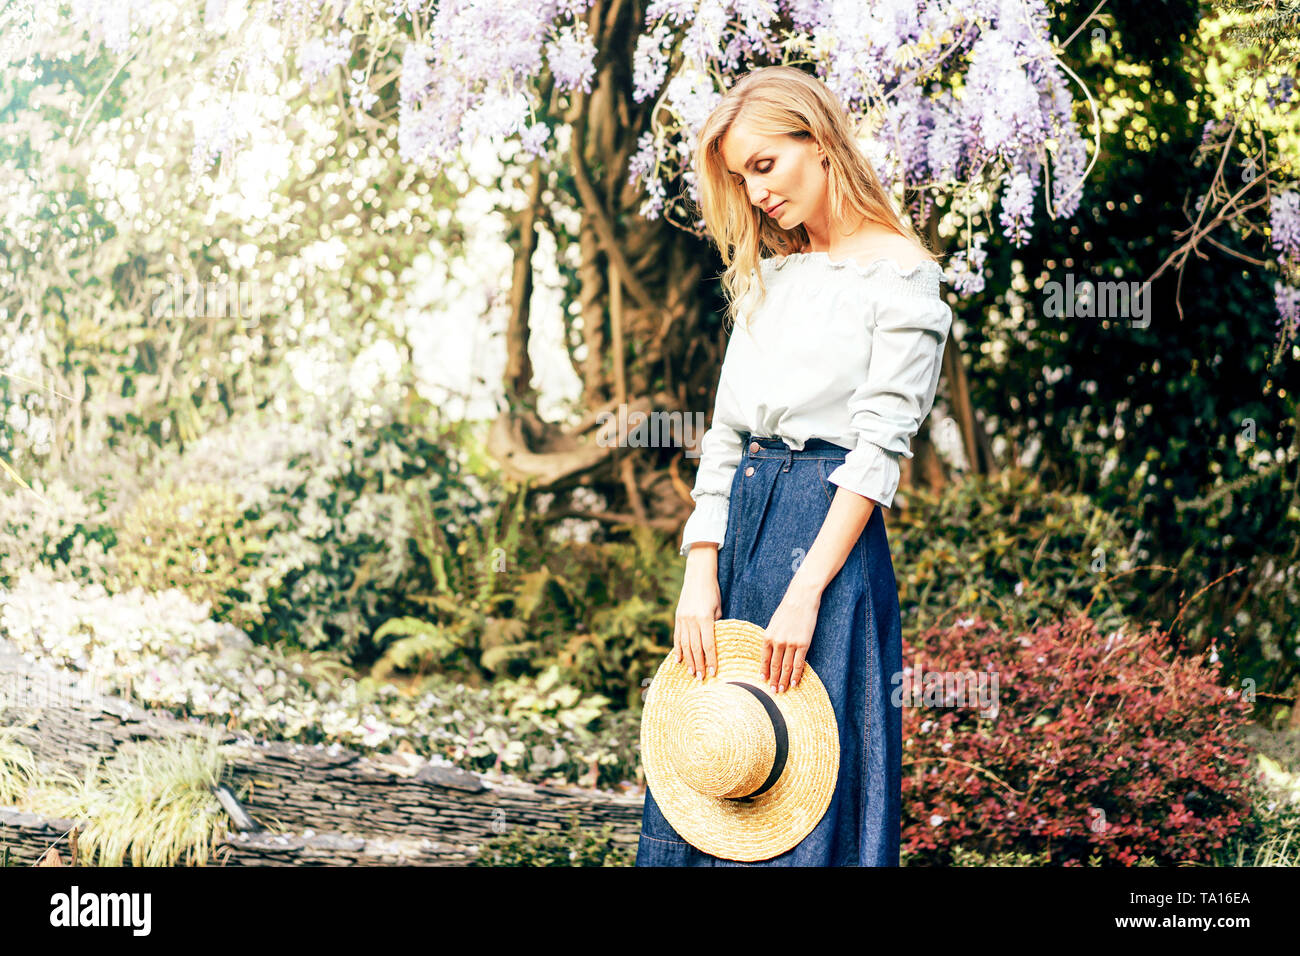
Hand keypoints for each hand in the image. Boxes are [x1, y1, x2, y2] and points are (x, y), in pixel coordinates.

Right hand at [675, 546, 721, 679]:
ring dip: (688, 661)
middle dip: (699, 664)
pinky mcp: (677, 617)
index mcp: (705, 618)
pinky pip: (677, 637)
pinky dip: (678, 650)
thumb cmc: (712, 592)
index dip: (711, 660)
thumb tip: (715, 644)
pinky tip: (679, 660)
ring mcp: (683, 619)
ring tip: (692, 673)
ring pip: (685, 645)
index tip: (713, 673)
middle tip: (702, 678)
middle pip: (695, 648)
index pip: (709, 645)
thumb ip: (716, 626)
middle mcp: (692, 620)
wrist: (697, 576)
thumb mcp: (718, 608)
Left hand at [761, 582, 820, 692]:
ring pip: (786, 667)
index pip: (764, 659)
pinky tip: (794, 683)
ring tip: (782, 690)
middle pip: (775, 666)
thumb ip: (772, 638)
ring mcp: (790, 644)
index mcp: (767, 636)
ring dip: (784, 680)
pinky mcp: (803, 644)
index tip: (763, 680)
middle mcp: (777, 642)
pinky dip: (796, 675)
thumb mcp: (774, 623)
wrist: (801, 598)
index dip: (764, 671)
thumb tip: (771, 653)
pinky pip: (799, 664)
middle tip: (772, 691)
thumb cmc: (787, 609)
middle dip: (773, 680)